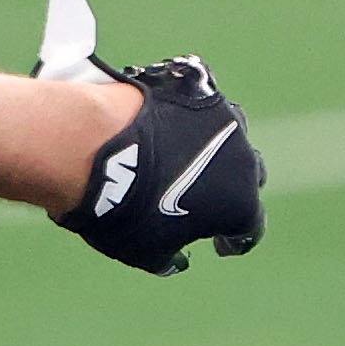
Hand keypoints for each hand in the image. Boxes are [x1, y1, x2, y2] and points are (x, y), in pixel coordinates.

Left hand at [35, 0, 263, 275]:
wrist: (95, 147)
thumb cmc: (123, 210)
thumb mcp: (145, 251)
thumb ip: (169, 256)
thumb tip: (174, 259)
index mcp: (239, 203)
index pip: (250, 227)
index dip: (236, 240)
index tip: (220, 245)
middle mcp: (241, 157)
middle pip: (248, 174)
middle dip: (232, 188)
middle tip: (207, 200)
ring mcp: (221, 116)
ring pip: (231, 131)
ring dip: (217, 145)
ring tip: (188, 155)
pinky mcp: (196, 86)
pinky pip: (203, 100)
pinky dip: (190, 113)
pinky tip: (168, 120)